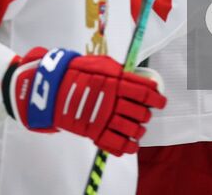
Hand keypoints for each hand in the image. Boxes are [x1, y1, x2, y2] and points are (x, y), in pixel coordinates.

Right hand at [3, 48, 165, 155]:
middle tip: (144, 113)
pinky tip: (130, 143)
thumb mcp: (102, 64)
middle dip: (146, 114)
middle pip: (141, 112)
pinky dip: (127, 146)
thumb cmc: (77, 72)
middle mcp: (111, 101)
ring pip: (132, 129)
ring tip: (137, 128)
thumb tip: (140, 78)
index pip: (145, 93)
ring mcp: (102, 117)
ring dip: (139, 130)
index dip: (157, 99)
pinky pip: (116, 144)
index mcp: (115, 82)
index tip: (160, 101)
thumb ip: (122, 72)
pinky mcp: (93, 132)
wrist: (51, 88)